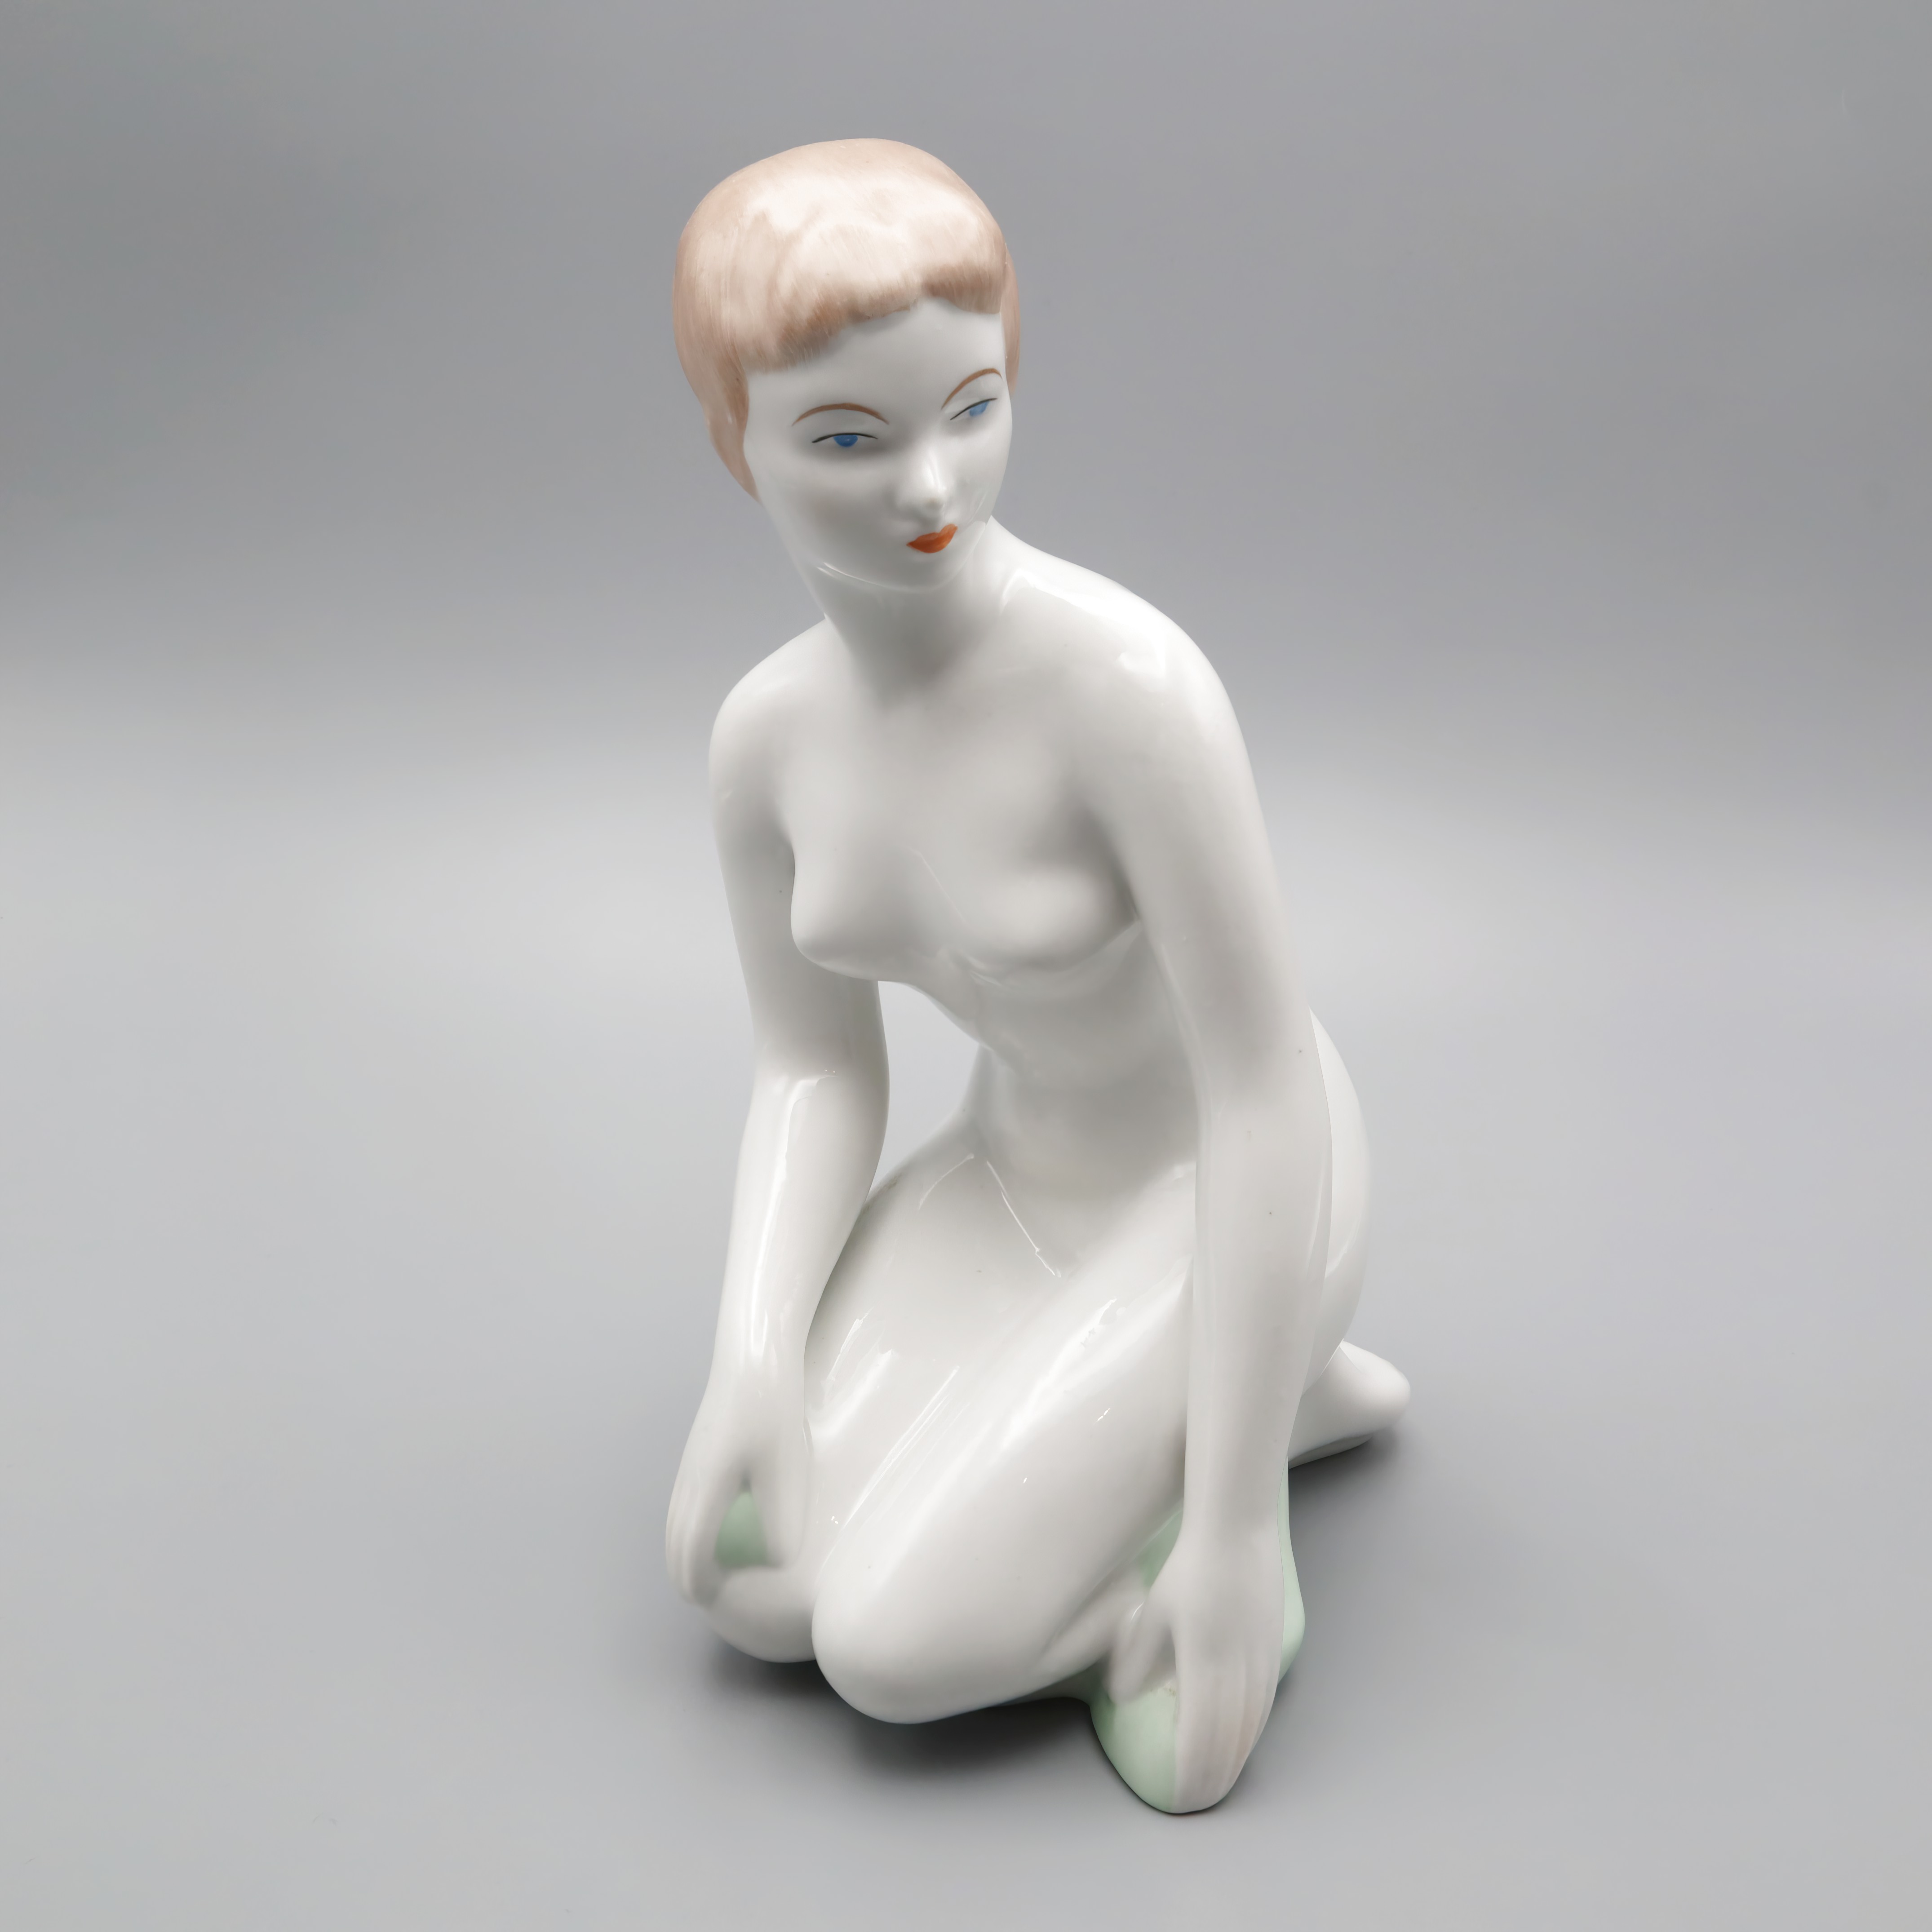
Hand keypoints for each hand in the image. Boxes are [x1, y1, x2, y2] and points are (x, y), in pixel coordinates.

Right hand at [664, 1355, 809, 1606]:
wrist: (755, 1359)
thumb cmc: (775, 1414)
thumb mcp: (788, 1472)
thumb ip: (782, 1524)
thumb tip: (776, 1564)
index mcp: (705, 1490)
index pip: (690, 1552)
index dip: (699, 1583)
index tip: (713, 1602)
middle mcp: (689, 1479)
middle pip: (673, 1541)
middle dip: (685, 1574)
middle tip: (709, 1596)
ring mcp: (690, 1462)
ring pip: (674, 1521)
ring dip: (685, 1551)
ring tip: (711, 1570)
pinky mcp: (699, 1450)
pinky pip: (683, 1502)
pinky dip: (689, 1526)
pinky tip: (715, 1525)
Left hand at [1109, 1517, 1283, 1811]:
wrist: (1237, 1531)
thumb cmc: (1189, 1569)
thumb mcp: (1152, 1612)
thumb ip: (1138, 1660)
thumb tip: (1126, 1697)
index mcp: (1204, 1663)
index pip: (1200, 1738)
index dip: (1189, 1773)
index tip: (1177, 1796)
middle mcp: (1238, 1670)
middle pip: (1228, 1744)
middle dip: (1210, 1779)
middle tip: (1193, 1803)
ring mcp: (1260, 1662)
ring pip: (1249, 1730)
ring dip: (1231, 1762)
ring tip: (1214, 1785)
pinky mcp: (1271, 1652)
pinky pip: (1261, 1708)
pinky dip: (1247, 1735)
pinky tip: (1238, 1744)